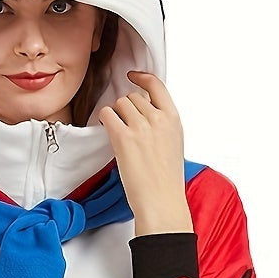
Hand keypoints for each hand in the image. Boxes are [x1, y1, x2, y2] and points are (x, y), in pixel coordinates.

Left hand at [99, 71, 191, 234]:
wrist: (161, 201)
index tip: (133, 76)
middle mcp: (158, 119)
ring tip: (119, 133)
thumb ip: (162, 126)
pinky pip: (107, 114)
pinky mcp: (123, 137)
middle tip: (125, 126)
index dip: (142, 78)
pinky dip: (104, 118)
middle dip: (127, 109)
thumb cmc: (167, 181)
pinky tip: (106, 128)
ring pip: (120, 104)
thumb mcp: (174, 145)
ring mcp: (140, 127)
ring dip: (116, 115)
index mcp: (173, 119)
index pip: (157, 86)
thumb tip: (146, 117)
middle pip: (133, 98)